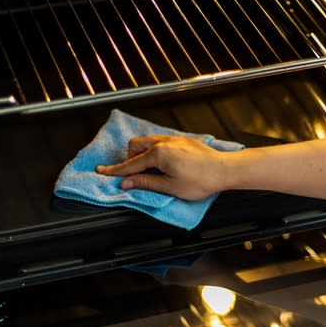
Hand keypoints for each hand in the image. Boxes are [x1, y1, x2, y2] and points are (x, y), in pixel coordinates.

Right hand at [96, 135, 236, 199]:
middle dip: (129, 160)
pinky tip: (162, 163)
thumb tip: (126, 182)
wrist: (224, 170)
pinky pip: (159, 141)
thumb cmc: (201, 180)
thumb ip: (146, 183)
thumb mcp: (170, 187)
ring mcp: (173, 139)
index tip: (101, 171)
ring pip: (147, 141)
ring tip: (148, 171)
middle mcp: (164, 142)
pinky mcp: (181, 140)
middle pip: (135, 146)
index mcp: (158, 154)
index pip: (130, 164)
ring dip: (141, 154)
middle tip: (134, 176)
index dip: (115, 171)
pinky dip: (153, 151)